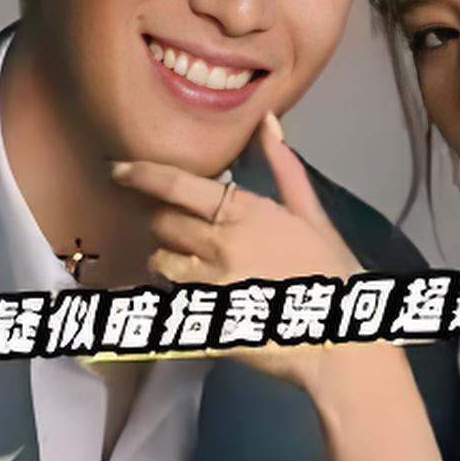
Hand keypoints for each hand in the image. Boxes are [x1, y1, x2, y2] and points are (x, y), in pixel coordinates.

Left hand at [109, 111, 363, 389]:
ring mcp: (210, 286)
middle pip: (163, 224)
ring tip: (190, 266)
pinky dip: (175, 296)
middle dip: (167, 223)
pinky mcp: (206, 321)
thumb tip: (266, 121)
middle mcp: (220, 245)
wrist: (340, 339)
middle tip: (184, 231)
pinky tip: (192, 301)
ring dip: (168, 260)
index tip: (119, 170)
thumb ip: (284, 167)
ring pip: (162, 262)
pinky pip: (171, 301)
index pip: (178, 187)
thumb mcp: (312, 215)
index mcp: (245, 213)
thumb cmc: (331, 274)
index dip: (142, 175)